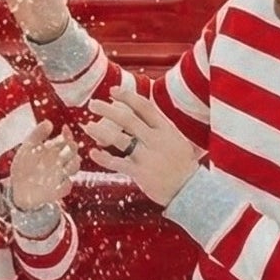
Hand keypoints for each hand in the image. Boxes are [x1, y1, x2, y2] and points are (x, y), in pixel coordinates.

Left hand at [8, 120, 79, 211]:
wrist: (16, 189)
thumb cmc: (24, 168)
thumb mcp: (27, 148)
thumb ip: (37, 135)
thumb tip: (48, 122)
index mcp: (53, 151)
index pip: (66, 140)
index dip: (67, 134)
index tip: (64, 129)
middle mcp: (59, 162)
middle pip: (72, 152)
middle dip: (72, 148)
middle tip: (68, 145)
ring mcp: (59, 176)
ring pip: (74, 167)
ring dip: (73, 164)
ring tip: (66, 162)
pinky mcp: (57, 190)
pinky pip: (66, 186)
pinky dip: (66, 183)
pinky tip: (61, 180)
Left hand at [86, 87, 198, 207]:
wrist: (190, 189)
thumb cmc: (183, 165)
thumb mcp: (177, 140)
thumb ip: (161, 128)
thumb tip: (145, 114)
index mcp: (165, 129)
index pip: (144, 107)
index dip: (127, 96)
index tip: (113, 91)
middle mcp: (155, 139)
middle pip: (127, 119)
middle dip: (107, 109)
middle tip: (93, 104)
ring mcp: (147, 156)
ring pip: (118, 138)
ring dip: (100, 131)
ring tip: (88, 126)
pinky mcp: (140, 173)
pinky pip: (117, 163)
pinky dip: (103, 157)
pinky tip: (93, 153)